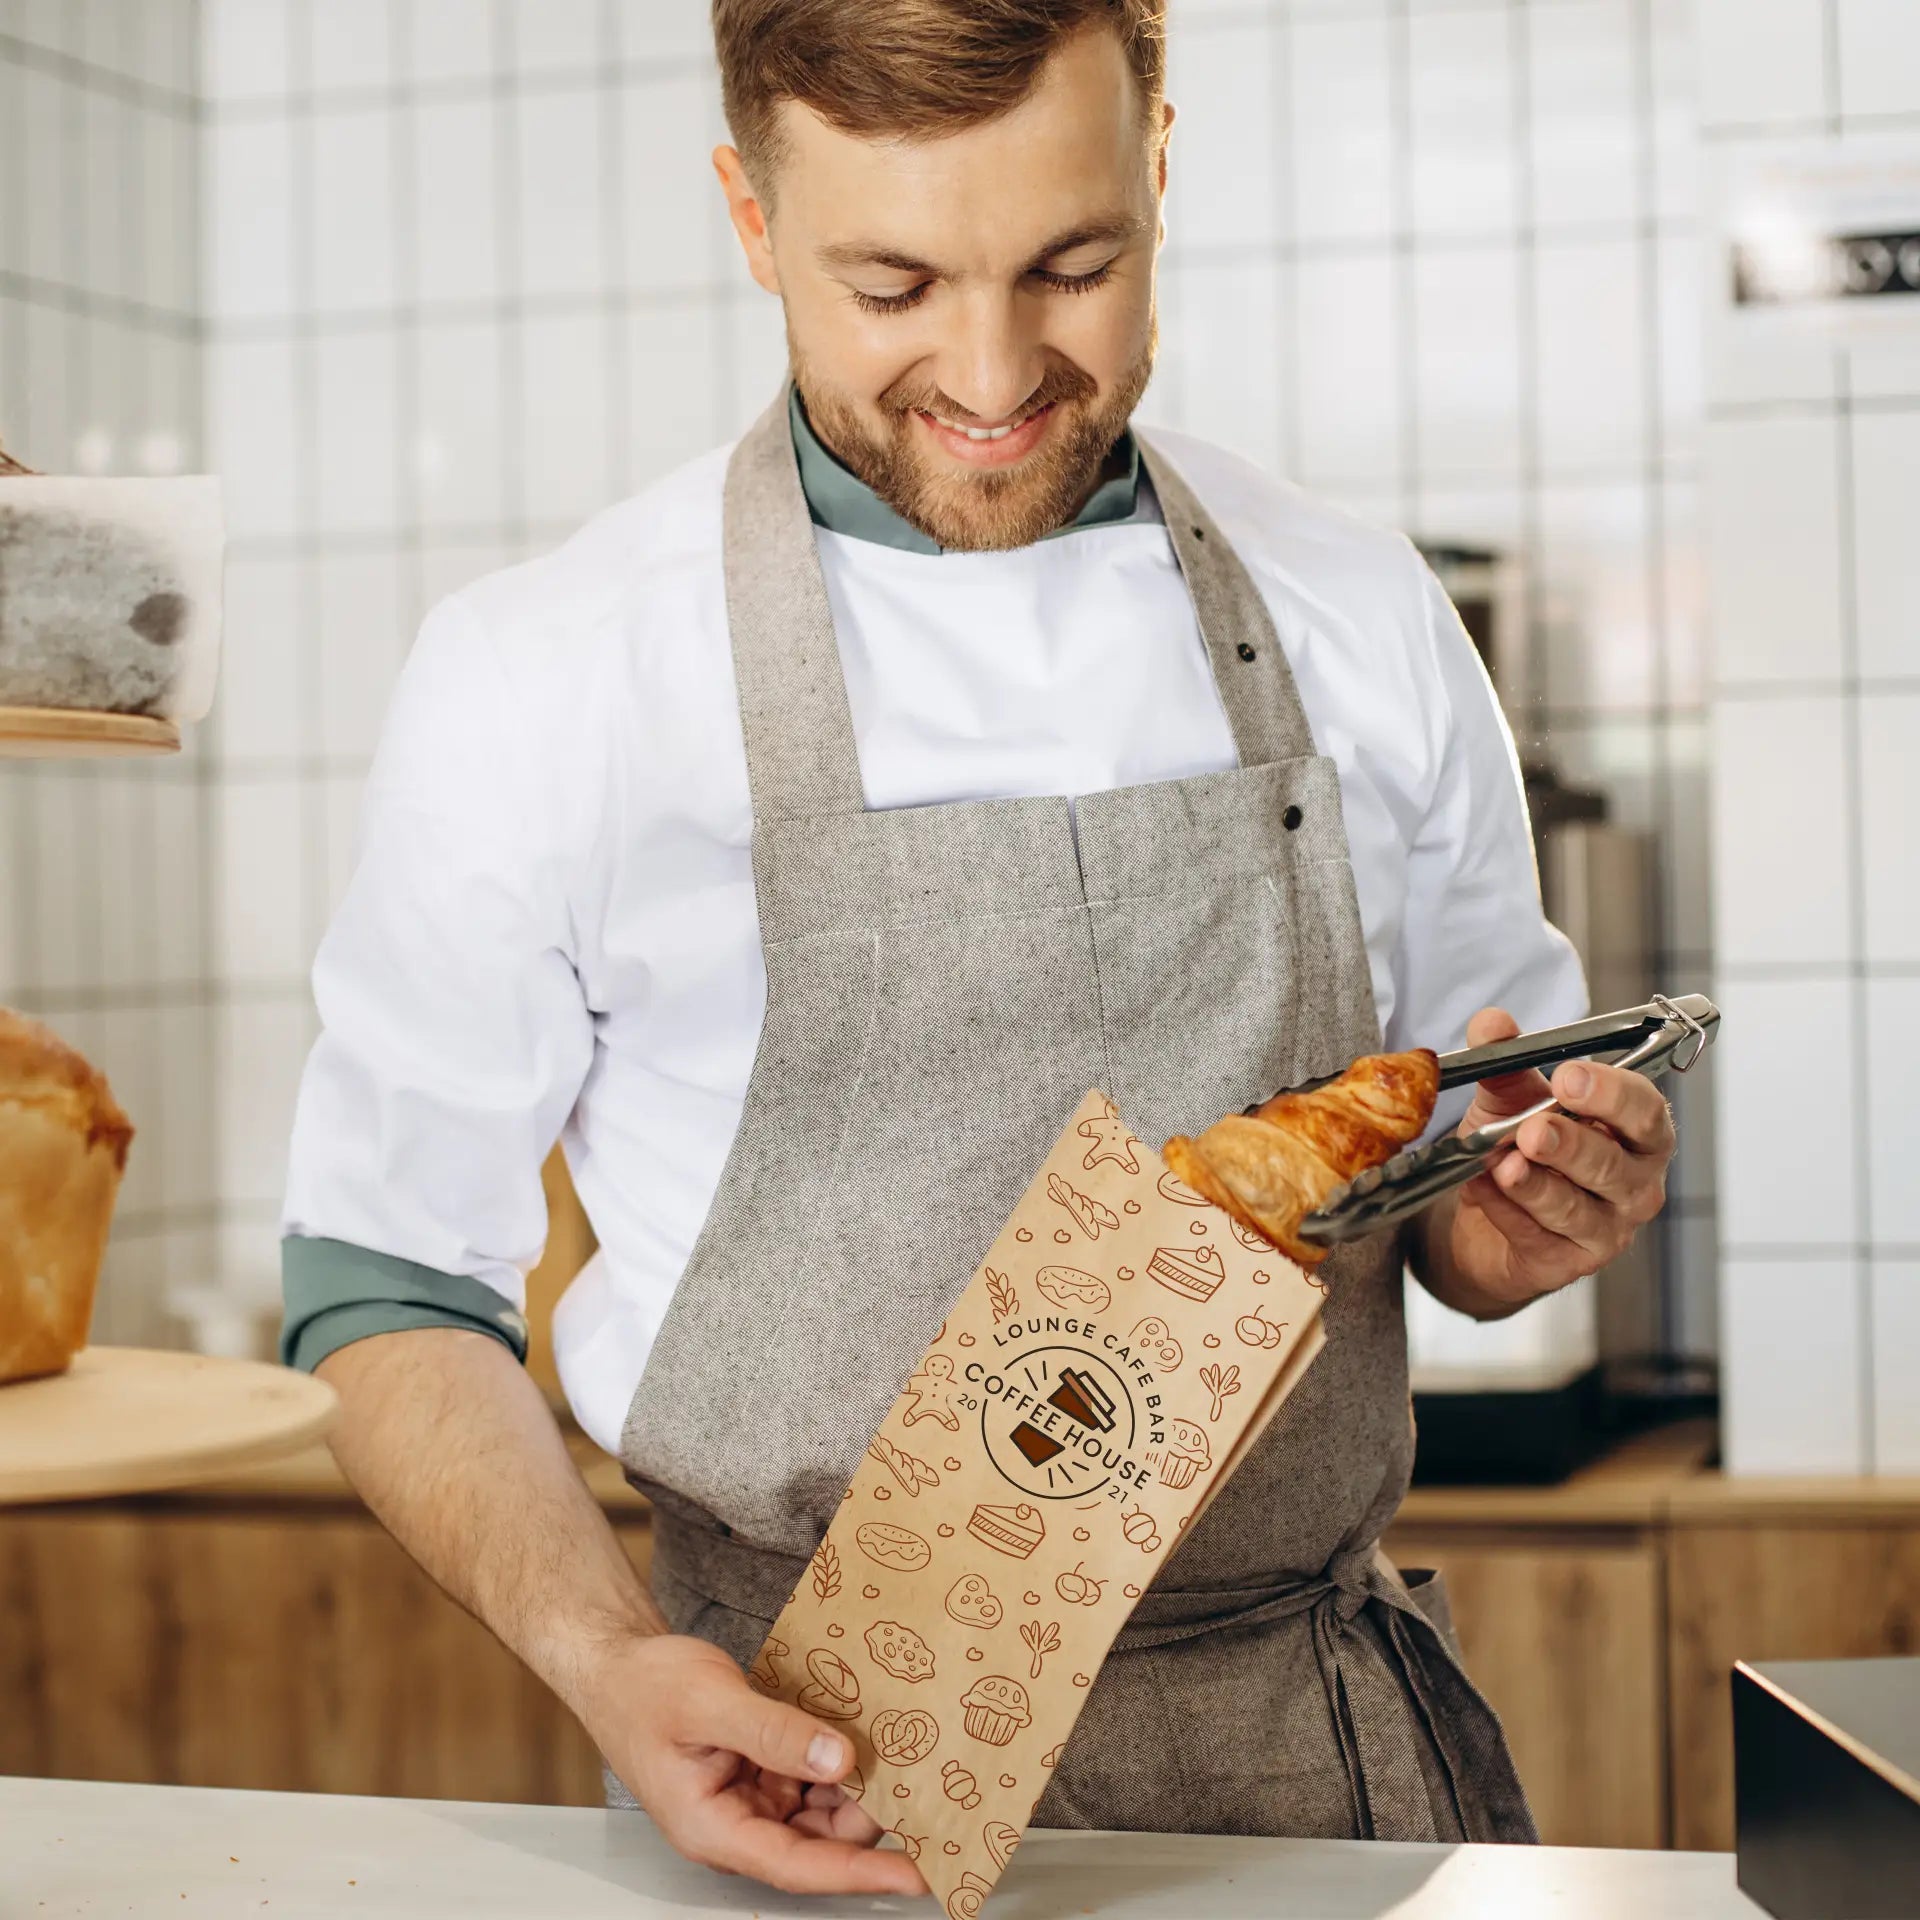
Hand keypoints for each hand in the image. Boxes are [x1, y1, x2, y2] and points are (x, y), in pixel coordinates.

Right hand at [582, 1633, 924, 1897]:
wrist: (619, 1663)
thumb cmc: (645, 1688)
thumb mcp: (710, 1702)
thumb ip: (772, 1732)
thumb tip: (838, 1758)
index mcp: (712, 1829)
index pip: (798, 1866)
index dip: (859, 1872)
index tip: (915, 1871)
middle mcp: (735, 1824)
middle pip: (818, 1840)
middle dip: (867, 1817)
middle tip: (921, 1782)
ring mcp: (748, 1799)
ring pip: (819, 1810)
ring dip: (855, 1787)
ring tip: (900, 1753)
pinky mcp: (759, 1772)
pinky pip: (809, 1778)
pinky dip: (836, 1760)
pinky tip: (861, 1734)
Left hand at [1438, 1006, 1674, 1312]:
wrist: (1482, 1220)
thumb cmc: (1516, 1150)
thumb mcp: (1508, 1099)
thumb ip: (1504, 1062)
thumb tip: (1492, 1023)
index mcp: (1635, 1133)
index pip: (1645, 1112)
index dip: (1611, 1095)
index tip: (1569, 1077)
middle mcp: (1634, 1184)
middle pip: (1615, 1165)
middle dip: (1572, 1144)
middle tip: (1532, 1129)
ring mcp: (1606, 1229)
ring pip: (1577, 1208)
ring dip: (1535, 1185)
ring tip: (1501, 1166)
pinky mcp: (1567, 1263)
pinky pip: (1538, 1237)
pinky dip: (1505, 1211)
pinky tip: (1480, 1189)